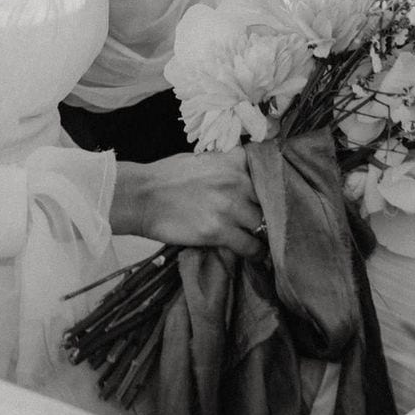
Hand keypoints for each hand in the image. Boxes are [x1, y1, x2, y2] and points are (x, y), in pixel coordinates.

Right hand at [111, 148, 262, 258]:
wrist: (143, 197)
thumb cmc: (168, 177)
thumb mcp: (202, 160)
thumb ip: (227, 166)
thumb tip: (245, 178)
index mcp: (231, 160)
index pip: (267, 170)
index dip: (270, 185)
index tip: (271, 195)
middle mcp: (235, 180)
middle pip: (267, 199)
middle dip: (265, 210)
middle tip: (264, 220)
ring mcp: (229, 206)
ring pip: (262, 224)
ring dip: (261, 232)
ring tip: (259, 238)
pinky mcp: (219, 231)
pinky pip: (251, 246)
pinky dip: (255, 253)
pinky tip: (254, 254)